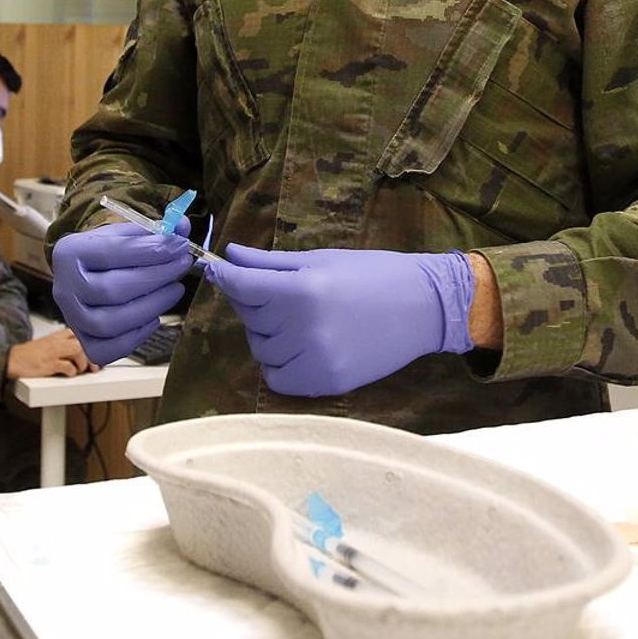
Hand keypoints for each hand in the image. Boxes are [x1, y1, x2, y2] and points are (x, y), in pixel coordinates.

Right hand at [6, 329, 97, 377]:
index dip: (89, 343)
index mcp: (56, 335)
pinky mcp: (48, 364)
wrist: (12, 360)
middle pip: (81, 342)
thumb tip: (81, 354)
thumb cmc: (29, 354)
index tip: (95, 352)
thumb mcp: (47, 344)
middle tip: (92, 365)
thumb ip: (63, 345)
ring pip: (77, 350)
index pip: (78, 333)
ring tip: (80, 370)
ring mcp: (53, 352)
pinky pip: (67, 366)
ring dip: (82, 362)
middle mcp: (56, 342)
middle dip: (90, 355)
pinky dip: (71, 371)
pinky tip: (69, 373)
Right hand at [52, 219, 192, 364]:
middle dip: (156, 277)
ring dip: (152, 306)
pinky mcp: (83, 341)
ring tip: (175, 289)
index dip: (151, 250)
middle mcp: (65, 287)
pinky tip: (154, 318)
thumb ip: (155, 231)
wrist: (84, 275)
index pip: (113, 252)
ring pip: (110, 323)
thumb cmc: (109, 254)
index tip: (180, 245)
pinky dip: (136, 337)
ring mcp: (72, 318)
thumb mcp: (126, 234)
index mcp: (70, 252)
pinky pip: (107, 350)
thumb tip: (182, 227)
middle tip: (183, 264)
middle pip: (112, 290)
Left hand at [202, 245, 474, 397]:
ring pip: (261, 350)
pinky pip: (278, 379)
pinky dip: (280, 365)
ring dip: (268, 335)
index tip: (214, 268)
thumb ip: (270, 263)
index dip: (224, 276)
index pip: (242, 286)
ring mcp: (314, 360)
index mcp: (302, 290)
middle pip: (250, 318)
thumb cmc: (372, 274)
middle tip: (281, 293)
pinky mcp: (325, 384)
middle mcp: (303, 328)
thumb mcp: (320, 260)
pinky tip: (301, 347)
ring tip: (298, 320)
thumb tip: (230, 255)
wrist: (423, 307)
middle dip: (255, 304)